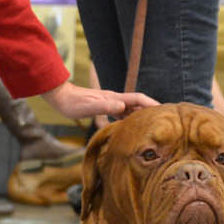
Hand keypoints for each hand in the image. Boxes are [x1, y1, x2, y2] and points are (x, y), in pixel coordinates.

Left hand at [42, 81, 156, 120]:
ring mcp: (110, 102)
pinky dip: (130, 118)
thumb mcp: (87, 107)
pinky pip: (122, 112)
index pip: (138, 98)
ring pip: (131, 108)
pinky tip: (131, 126)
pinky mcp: (105, 107)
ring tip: (151, 124)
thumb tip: (121, 107)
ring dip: (142, 114)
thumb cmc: (72, 103)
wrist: (60, 97)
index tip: (163, 110)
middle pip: (138, 103)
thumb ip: (104, 106)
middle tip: (163, 119)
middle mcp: (114, 99)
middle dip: (151, 109)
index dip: (151, 103)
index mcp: (114, 98)